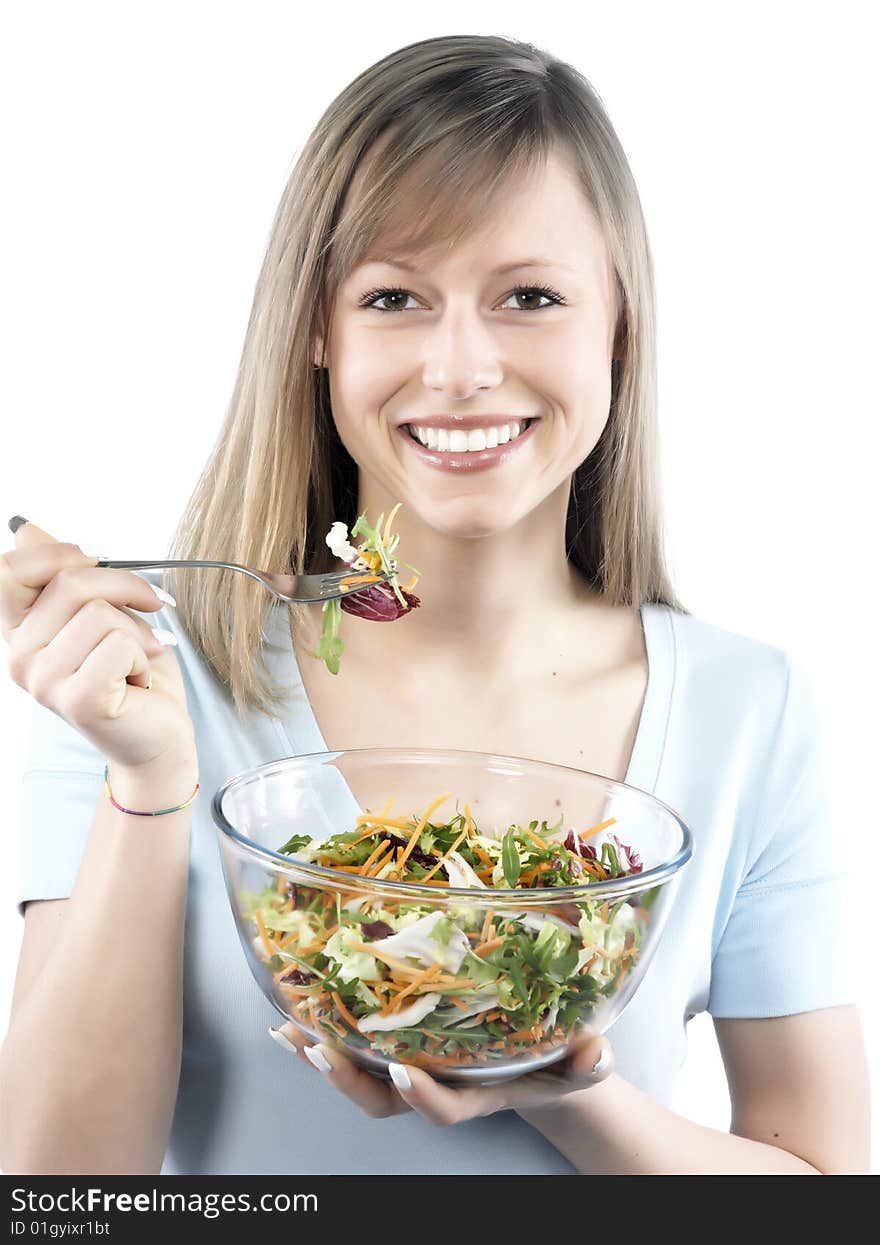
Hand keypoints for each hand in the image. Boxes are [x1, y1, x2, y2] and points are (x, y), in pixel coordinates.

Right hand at [1, 518, 195, 770]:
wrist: (159, 732)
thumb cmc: (132, 671)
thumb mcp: (102, 610)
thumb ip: (64, 574)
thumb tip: (25, 528)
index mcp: (19, 631)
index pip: (8, 570)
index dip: (56, 552)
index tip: (101, 557)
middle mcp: (20, 657)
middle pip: (70, 582)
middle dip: (126, 586)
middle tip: (153, 605)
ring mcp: (44, 682)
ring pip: (100, 613)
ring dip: (138, 630)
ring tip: (139, 656)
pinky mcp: (79, 700)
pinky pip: (118, 645)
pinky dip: (143, 655)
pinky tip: (138, 679)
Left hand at [269, 1021, 613, 1125]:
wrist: (538, 1057)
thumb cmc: (555, 1058)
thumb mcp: (579, 1061)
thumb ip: (587, 1062)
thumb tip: (597, 1054)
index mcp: (477, 1091)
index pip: (446, 1107)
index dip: (423, 1095)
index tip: (404, 1071)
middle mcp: (436, 1082)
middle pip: (381, 1098)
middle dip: (347, 1078)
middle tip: (317, 1050)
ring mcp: (413, 1063)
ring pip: (358, 1071)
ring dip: (321, 1051)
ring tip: (289, 1028)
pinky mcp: (399, 1039)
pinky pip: (355, 1039)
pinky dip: (323, 1025)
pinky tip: (295, 1001)